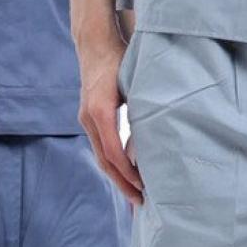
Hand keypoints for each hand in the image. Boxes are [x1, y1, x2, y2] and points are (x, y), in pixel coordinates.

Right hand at [78, 45, 144, 204]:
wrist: (95, 44)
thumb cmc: (119, 58)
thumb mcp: (132, 81)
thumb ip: (141, 104)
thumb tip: (159, 131)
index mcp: (101, 110)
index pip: (112, 150)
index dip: (127, 171)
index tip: (142, 185)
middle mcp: (89, 118)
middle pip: (104, 159)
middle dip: (122, 182)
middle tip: (139, 203)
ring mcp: (86, 119)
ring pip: (101, 156)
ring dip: (117, 177)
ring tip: (134, 195)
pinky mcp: (90, 118)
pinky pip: (100, 147)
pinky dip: (113, 163)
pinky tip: (125, 174)